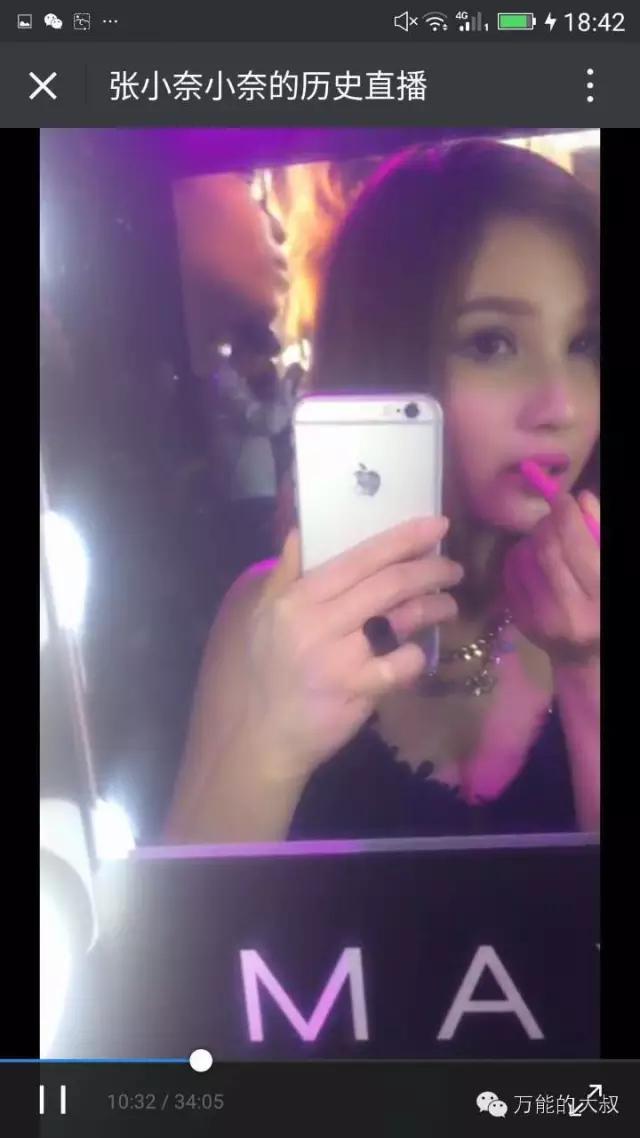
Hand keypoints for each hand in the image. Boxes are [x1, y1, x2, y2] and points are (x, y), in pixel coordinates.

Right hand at [242, 518, 462, 777]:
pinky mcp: (356, 691)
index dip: (403, 539)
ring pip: (401, 619)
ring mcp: (340, 658)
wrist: (261, 736)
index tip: (437, 525)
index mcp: (298, 598)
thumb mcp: (262, 616)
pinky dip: (417, 656)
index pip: (360, 558)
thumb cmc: (266, 671)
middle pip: (388, 584)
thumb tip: (300, 530)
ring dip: (434, 607)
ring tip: (449, 604)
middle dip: (430, 570)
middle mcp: (319, 622)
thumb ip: (284, 571)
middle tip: (453, 568)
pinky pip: (401, 665)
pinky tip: (419, 654)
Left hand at [503, 491, 599, 665]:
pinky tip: (533, 557)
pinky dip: (519, 558)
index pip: (575, 545)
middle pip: (546, 549)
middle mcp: (569, 612)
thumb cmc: (604, 605)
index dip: (566, 515)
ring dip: (532, 539)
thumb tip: (582, 499)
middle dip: (548, 523)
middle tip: (554, 516)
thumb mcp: (611, 570)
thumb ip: (600, 533)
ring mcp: (541, 620)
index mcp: (600, 598)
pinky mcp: (522, 622)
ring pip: (524, 559)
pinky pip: (511, 575)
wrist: (589, 656)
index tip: (564, 498)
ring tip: (547, 538)